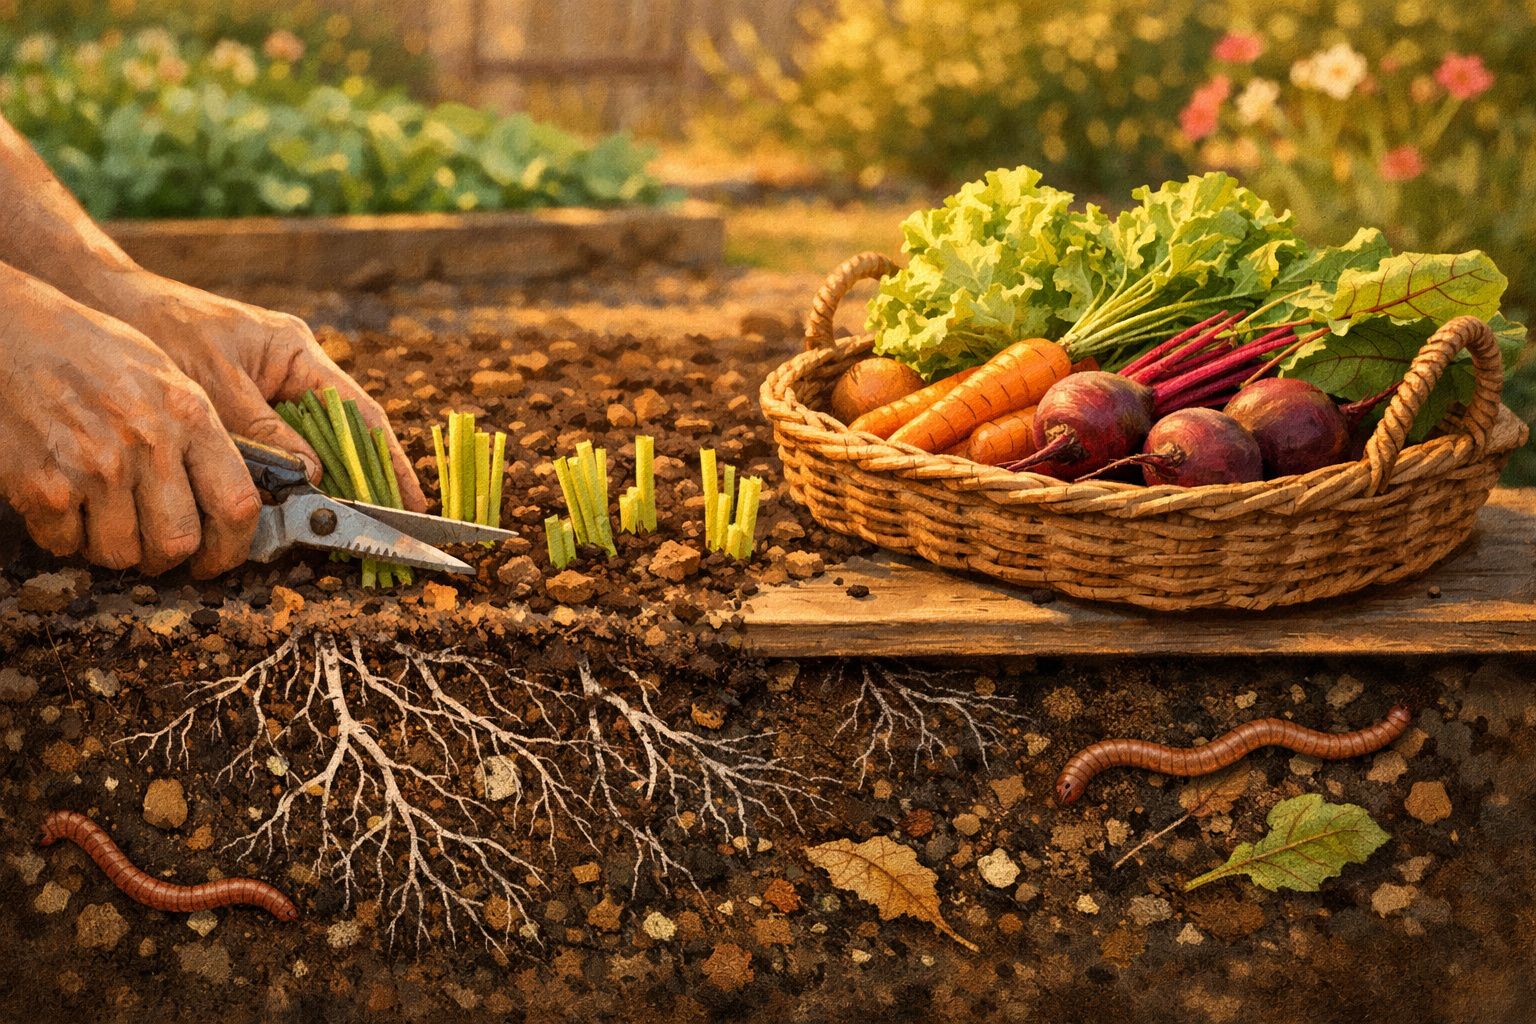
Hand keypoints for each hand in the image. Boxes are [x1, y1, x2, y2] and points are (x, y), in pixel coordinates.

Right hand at [0, 263, 260, 576]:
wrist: (10, 329)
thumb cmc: (92, 352)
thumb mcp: (167, 376)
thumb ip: (203, 435)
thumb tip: (236, 497)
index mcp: (189, 415)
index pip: (236, 504)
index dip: (233, 547)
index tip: (220, 558)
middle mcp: (148, 443)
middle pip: (177, 543)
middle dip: (168, 558)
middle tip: (156, 550)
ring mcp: (94, 466)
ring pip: (121, 553)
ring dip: (114, 548)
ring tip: (106, 519)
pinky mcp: (42, 485)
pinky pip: (65, 544)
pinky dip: (64, 536)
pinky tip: (64, 502)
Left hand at [104, 271, 425, 510]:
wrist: (101, 302)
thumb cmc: (155, 331)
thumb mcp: (212, 386)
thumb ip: (263, 431)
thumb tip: (313, 475)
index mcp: (295, 352)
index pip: (358, 414)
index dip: (389, 461)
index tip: (411, 501)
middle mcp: (292, 370)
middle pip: (342, 435)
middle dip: (357, 481)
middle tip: (375, 528)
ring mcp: (270, 388)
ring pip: (308, 447)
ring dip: (315, 486)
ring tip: (333, 527)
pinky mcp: (244, 405)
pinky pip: (275, 448)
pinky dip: (279, 478)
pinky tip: (283, 508)